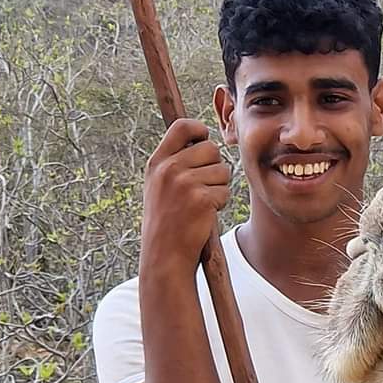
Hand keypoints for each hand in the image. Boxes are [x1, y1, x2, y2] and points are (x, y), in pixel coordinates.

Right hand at [140, 118, 231, 277]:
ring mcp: (185, 183)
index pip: (182, 126)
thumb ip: (174, 162)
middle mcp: (169, 169)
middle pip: (210, 148)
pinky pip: (225, 191)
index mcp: (157, 162)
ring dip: (218, 187)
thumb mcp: (158, 186)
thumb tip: (201, 140)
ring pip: (222, 170)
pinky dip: (221, 203)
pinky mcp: (202, 199)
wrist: (165, 256)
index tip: (203, 140)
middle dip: (214, 166)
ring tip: (201, 204)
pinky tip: (205, 215)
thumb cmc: (166, 223)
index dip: (199, 129)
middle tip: (204, 187)